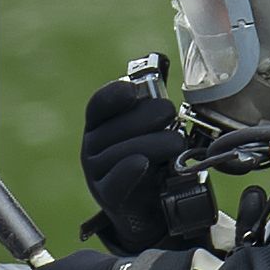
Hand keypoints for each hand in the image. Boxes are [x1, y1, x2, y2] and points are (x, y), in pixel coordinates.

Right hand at [79, 66, 198, 251]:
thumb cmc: (152, 160)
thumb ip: (151, 101)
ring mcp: (96, 173)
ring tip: (177, 144)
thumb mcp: (151, 129)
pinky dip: (128, 171)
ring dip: (155, 144)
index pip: (99, 104)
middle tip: (171, 115)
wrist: (151, 209)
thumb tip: (161, 60)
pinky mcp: (107, 198)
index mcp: (100, 124)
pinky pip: (115, 183)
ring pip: (123, 152)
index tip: (133, 90)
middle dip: (149, 117)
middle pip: (117, 126)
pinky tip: (142, 163)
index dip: (114, 94)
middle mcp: (92, 146)